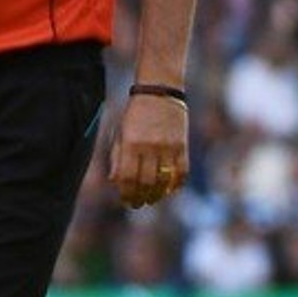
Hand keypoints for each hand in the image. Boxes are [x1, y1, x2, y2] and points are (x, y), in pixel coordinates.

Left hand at [110, 91, 189, 209]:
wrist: (160, 92)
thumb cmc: (135, 114)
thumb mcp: (120, 132)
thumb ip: (117, 157)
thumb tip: (115, 182)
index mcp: (131, 143)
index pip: (128, 178)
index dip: (127, 193)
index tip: (126, 201)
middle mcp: (150, 147)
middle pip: (146, 182)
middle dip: (141, 197)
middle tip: (138, 204)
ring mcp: (168, 147)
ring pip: (164, 180)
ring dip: (157, 194)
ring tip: (152, 199)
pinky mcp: (183, 146)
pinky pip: (182, 172)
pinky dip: (176, 184)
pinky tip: (169, 190)